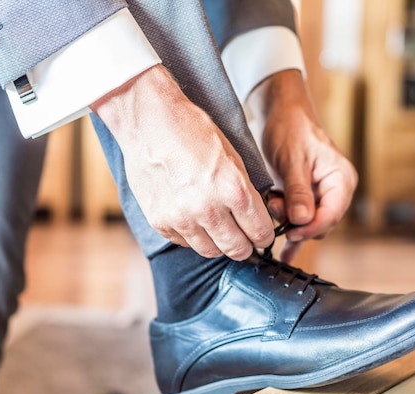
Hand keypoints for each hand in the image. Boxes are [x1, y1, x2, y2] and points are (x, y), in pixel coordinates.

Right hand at [90, 65, 274, 260]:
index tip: (262, 235)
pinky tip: (194, 220)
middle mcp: (208, 209)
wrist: (149, 122)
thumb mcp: (233, 156)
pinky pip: (184, 242)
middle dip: (246, 246)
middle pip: (237, 249)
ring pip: (211, 251)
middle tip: (245, 239)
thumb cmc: (193, 132)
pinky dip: (193, 236)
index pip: (260, 232)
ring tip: (219, 230)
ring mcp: (181, 218)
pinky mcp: (159, 221)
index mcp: (233, 189)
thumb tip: (255, 218)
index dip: (265, 236)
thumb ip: (244, 191)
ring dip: (219, 244)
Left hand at [247, 70, 357, 262]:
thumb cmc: (291, 129)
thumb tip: (302, 220)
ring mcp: (319, 196)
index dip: (311, 228)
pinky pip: (299, 220)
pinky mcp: (304, 198)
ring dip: (288, 223)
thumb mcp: (293, 160)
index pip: (332, 215)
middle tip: (274, 209)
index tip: (290, 232)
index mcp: (341, 179)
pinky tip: (280, 250)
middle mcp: (334, 191)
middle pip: (321, 224)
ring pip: (307, 225)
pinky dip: (288, 228)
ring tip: (271, 204)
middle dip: (297, 224)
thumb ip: (298, 191)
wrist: (280, 115)